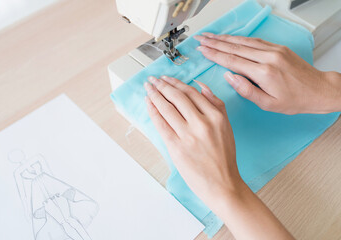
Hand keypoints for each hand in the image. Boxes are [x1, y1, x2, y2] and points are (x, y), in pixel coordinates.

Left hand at [144, 76, 292, 239]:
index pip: (191, 93)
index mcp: (216, 116)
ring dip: (155, 95)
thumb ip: (216, 104)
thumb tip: (200, 86)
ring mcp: (188, 135)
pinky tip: (148, 104)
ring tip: (148, 88)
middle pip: (177, 97)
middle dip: (162, 85)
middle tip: (152, 79)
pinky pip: (161, 124)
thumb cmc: (224, 157)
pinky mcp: (176, 147)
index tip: (166, 78)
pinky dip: (153, 112)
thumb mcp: (227, 127)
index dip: (176, 83)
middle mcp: (202, 123)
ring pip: (167, 108)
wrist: (222, 184)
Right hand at [194, 33, 340, 113]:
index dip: (215, 55)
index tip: (202, 50)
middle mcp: (268, 57)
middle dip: (215, 43)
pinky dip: (240, 38)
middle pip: (235, 48)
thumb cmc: (295, 100)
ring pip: (244, 42)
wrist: (318, 89)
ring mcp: (274, 50)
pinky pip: (255, 41)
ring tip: (211, 36)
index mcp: (263, 73)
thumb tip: (229, 77)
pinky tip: (231, 38)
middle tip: (201, 39)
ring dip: (225, 38)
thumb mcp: (268, 104)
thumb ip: (246, 90)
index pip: (232, 61)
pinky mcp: (278, 48)